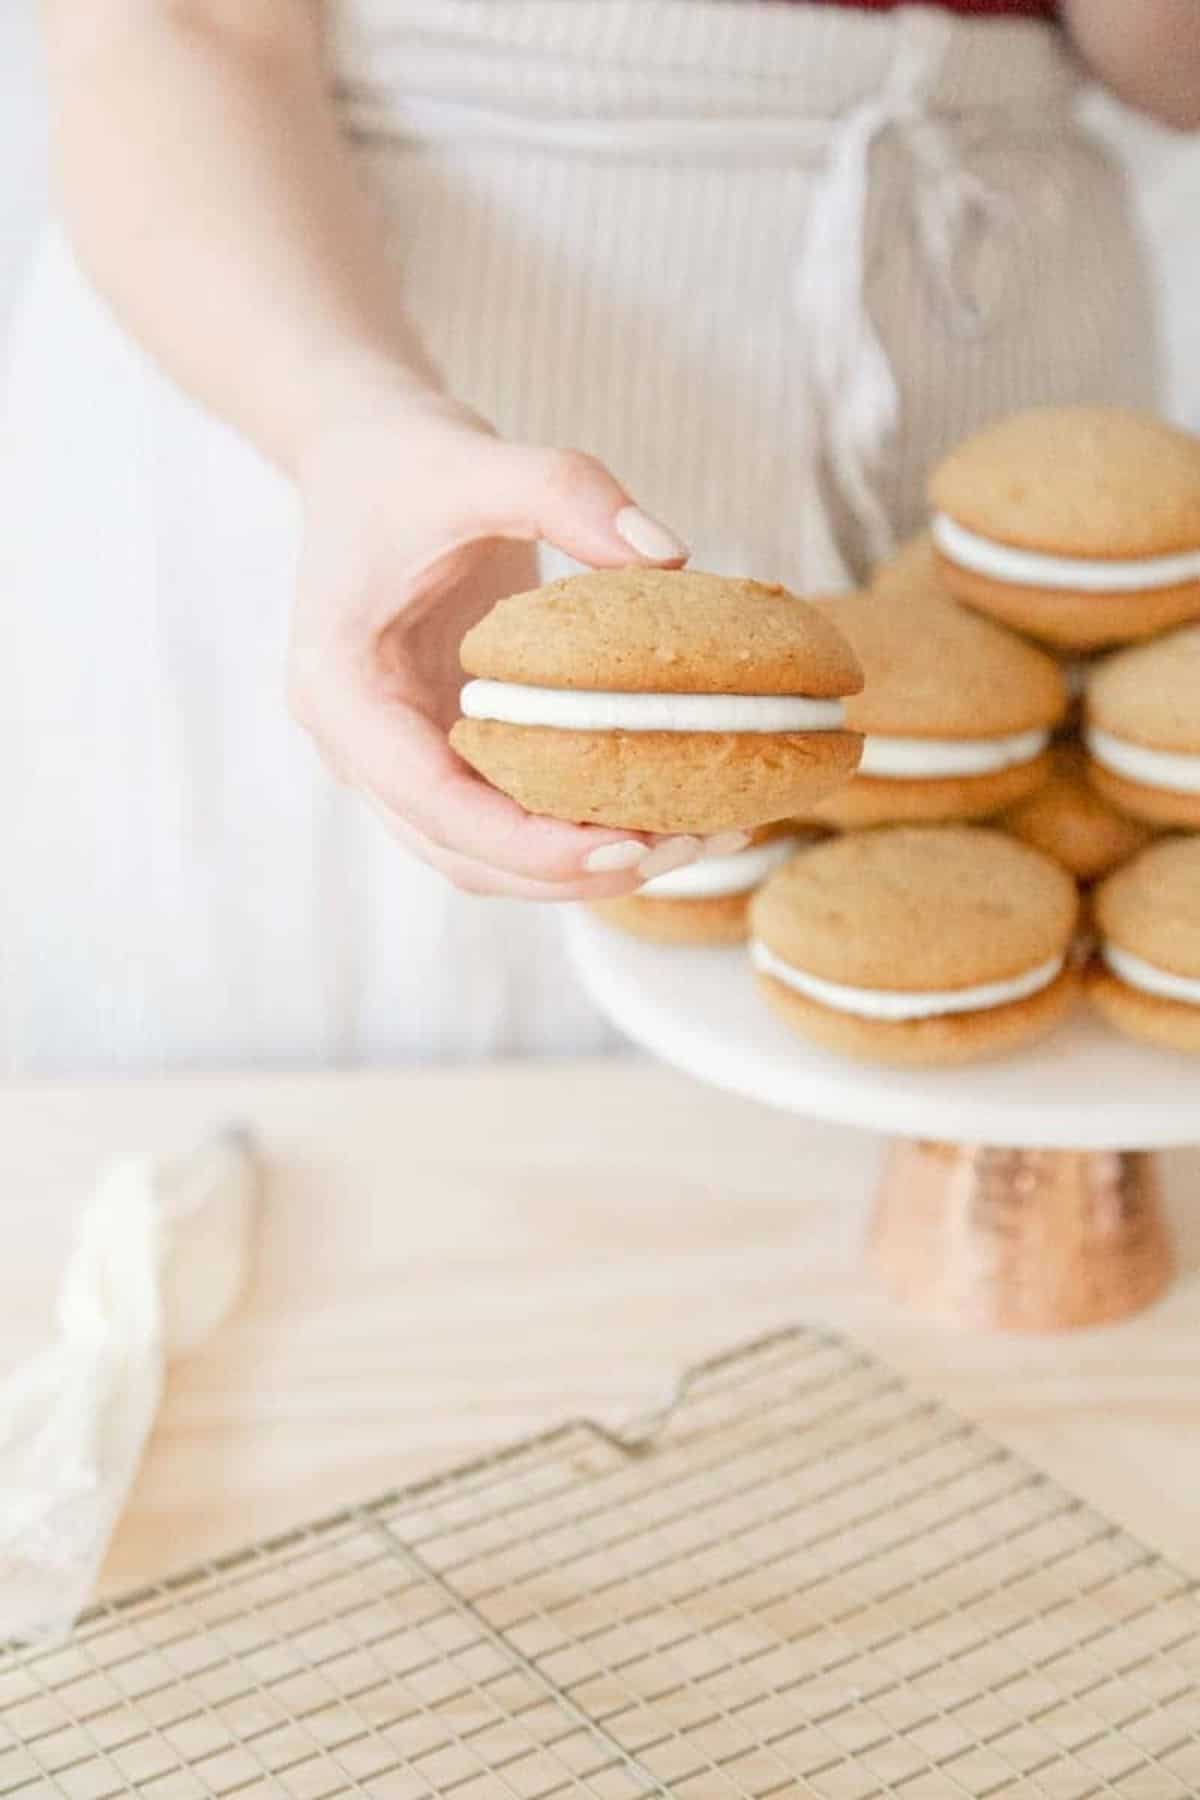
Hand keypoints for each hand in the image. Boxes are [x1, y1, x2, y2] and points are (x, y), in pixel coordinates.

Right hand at [288, 382, 701, 898]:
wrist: (367, 463)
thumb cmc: (406, 466)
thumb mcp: (480, 459)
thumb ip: (567, 492)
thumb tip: (669, 559)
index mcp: (341, 689)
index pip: (432, 801)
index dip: (527, 842)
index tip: (625, 845)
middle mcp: (359, 748)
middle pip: (465, 854)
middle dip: (573, 870)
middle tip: (685, 845)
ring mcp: (398, 761)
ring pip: (488, 857)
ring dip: (582, 867)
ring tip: (693, 840)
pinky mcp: (441, 757)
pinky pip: (508, 821)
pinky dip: (578, 832)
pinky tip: (662, 814)